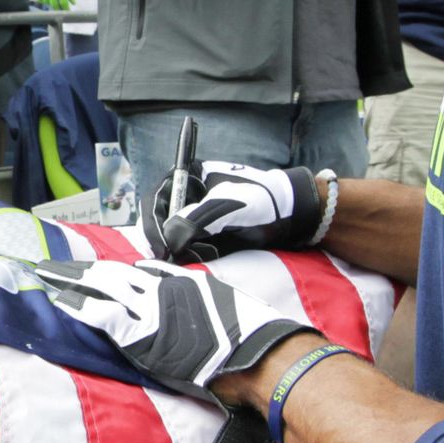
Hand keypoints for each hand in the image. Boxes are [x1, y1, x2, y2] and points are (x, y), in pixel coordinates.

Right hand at [30, 0, 74, 10]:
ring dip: (51, 3)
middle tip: (60, 9)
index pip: (64, 3)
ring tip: (53, 0)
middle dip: (59, 8)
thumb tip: (73, 3)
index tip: (67, 11)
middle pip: (55, 5)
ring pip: (47, 3)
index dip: (66, 9)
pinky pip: (40, 0)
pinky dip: (43, 1)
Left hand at [31, 257, 313, 442]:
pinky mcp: (142, 334)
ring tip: (46, 276)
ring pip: (100, 287)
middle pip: (111, 274)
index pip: (137, 273)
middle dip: (80, 270)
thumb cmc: (248, 337)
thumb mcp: (222, 307)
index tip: (92, 269)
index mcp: (181, 284)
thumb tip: (179, 298)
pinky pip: (102, 315)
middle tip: (54, 265)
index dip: (110, 272)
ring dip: (70, 281)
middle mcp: (162, 290)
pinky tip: (60, 300)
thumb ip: (197, 301)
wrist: (256, 355)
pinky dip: (79, 306)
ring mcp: (150, 310)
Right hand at [143, 158, 323, 262]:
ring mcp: (193, 218)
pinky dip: (183, 258)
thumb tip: (170, 239)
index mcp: (188, 178)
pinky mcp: (203, 237)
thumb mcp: (227, 205)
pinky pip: (183, 249)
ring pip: (168, 237)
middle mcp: (186, 197)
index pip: (157, 198)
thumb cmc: (262, 200)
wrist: (290, 216)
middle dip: (159, 240)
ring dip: (171, 251)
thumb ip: (195, 219)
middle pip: (157, 219)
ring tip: (184, 261)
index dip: (152, 222)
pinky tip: (190, 264)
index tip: (161, 246)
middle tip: (165, 259)